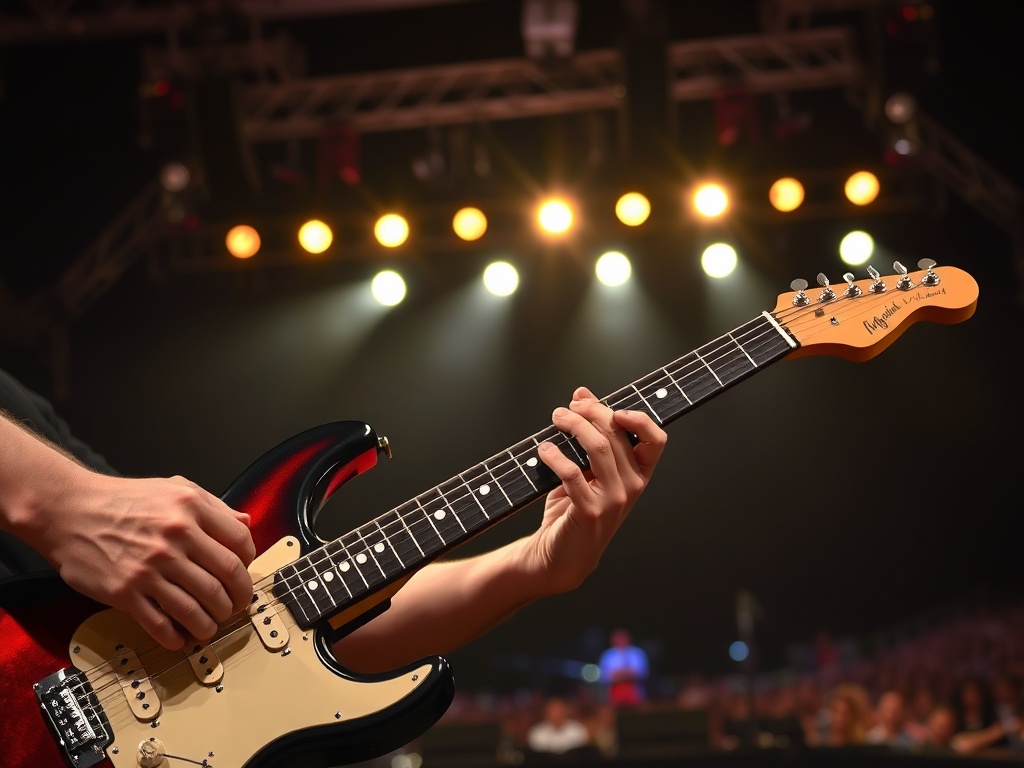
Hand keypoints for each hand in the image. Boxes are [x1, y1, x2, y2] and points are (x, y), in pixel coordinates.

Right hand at [38, 472, 255, 649]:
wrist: (68, 511)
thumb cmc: (123, 499)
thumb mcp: (175, 488)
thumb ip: (214, 505)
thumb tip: (247, 523)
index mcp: (191, 509)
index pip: (240, 544)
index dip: (249, 565)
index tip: (243, 576)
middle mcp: (175, 537)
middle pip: (225, 579)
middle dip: (237, 600)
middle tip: (235, 608)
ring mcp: (150, 567)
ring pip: (197, 607)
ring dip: (210, 624)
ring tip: (210, 627)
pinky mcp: (125, 592)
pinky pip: (160, 624)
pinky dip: (176, 638)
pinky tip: (180, 639)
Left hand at [523, 386, 666, 593]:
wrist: (559, 556)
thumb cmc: (574, 509)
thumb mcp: (586, 468)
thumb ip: (589, 432)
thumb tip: (582, 393)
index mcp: (638, 474)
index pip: (656, 439)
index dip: (639, 418)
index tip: (613, 407)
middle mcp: (631, 486)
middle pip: (617, 434)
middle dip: (590, 412)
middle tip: (566, 409)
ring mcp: (613, 500)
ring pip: (598, 447)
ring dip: (573, 426)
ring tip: (556, 419)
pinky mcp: (589, 510)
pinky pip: (572, 473)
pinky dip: (555, 456)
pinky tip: (544, 450)